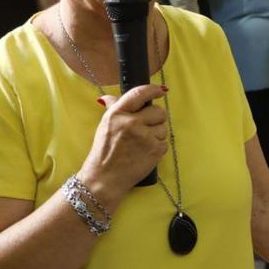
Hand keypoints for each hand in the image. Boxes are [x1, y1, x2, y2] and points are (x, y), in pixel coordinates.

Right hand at [79, 84, 168, 203]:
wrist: (104, 178)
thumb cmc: (103, 152)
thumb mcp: (104, 126)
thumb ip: (113, 109)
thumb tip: (109, 97)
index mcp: (117, 114)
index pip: (139, 94)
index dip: (153, 90)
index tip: (161, 90)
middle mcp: (131, 123)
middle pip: (158, 111)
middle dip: (155, 118)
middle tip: (145, 128)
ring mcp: (144, 137)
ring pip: (163, 127)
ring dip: (156, 134)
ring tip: (141, 144)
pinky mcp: (155, 150)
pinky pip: (164, 142)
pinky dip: (158, 147)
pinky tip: (145, 152)